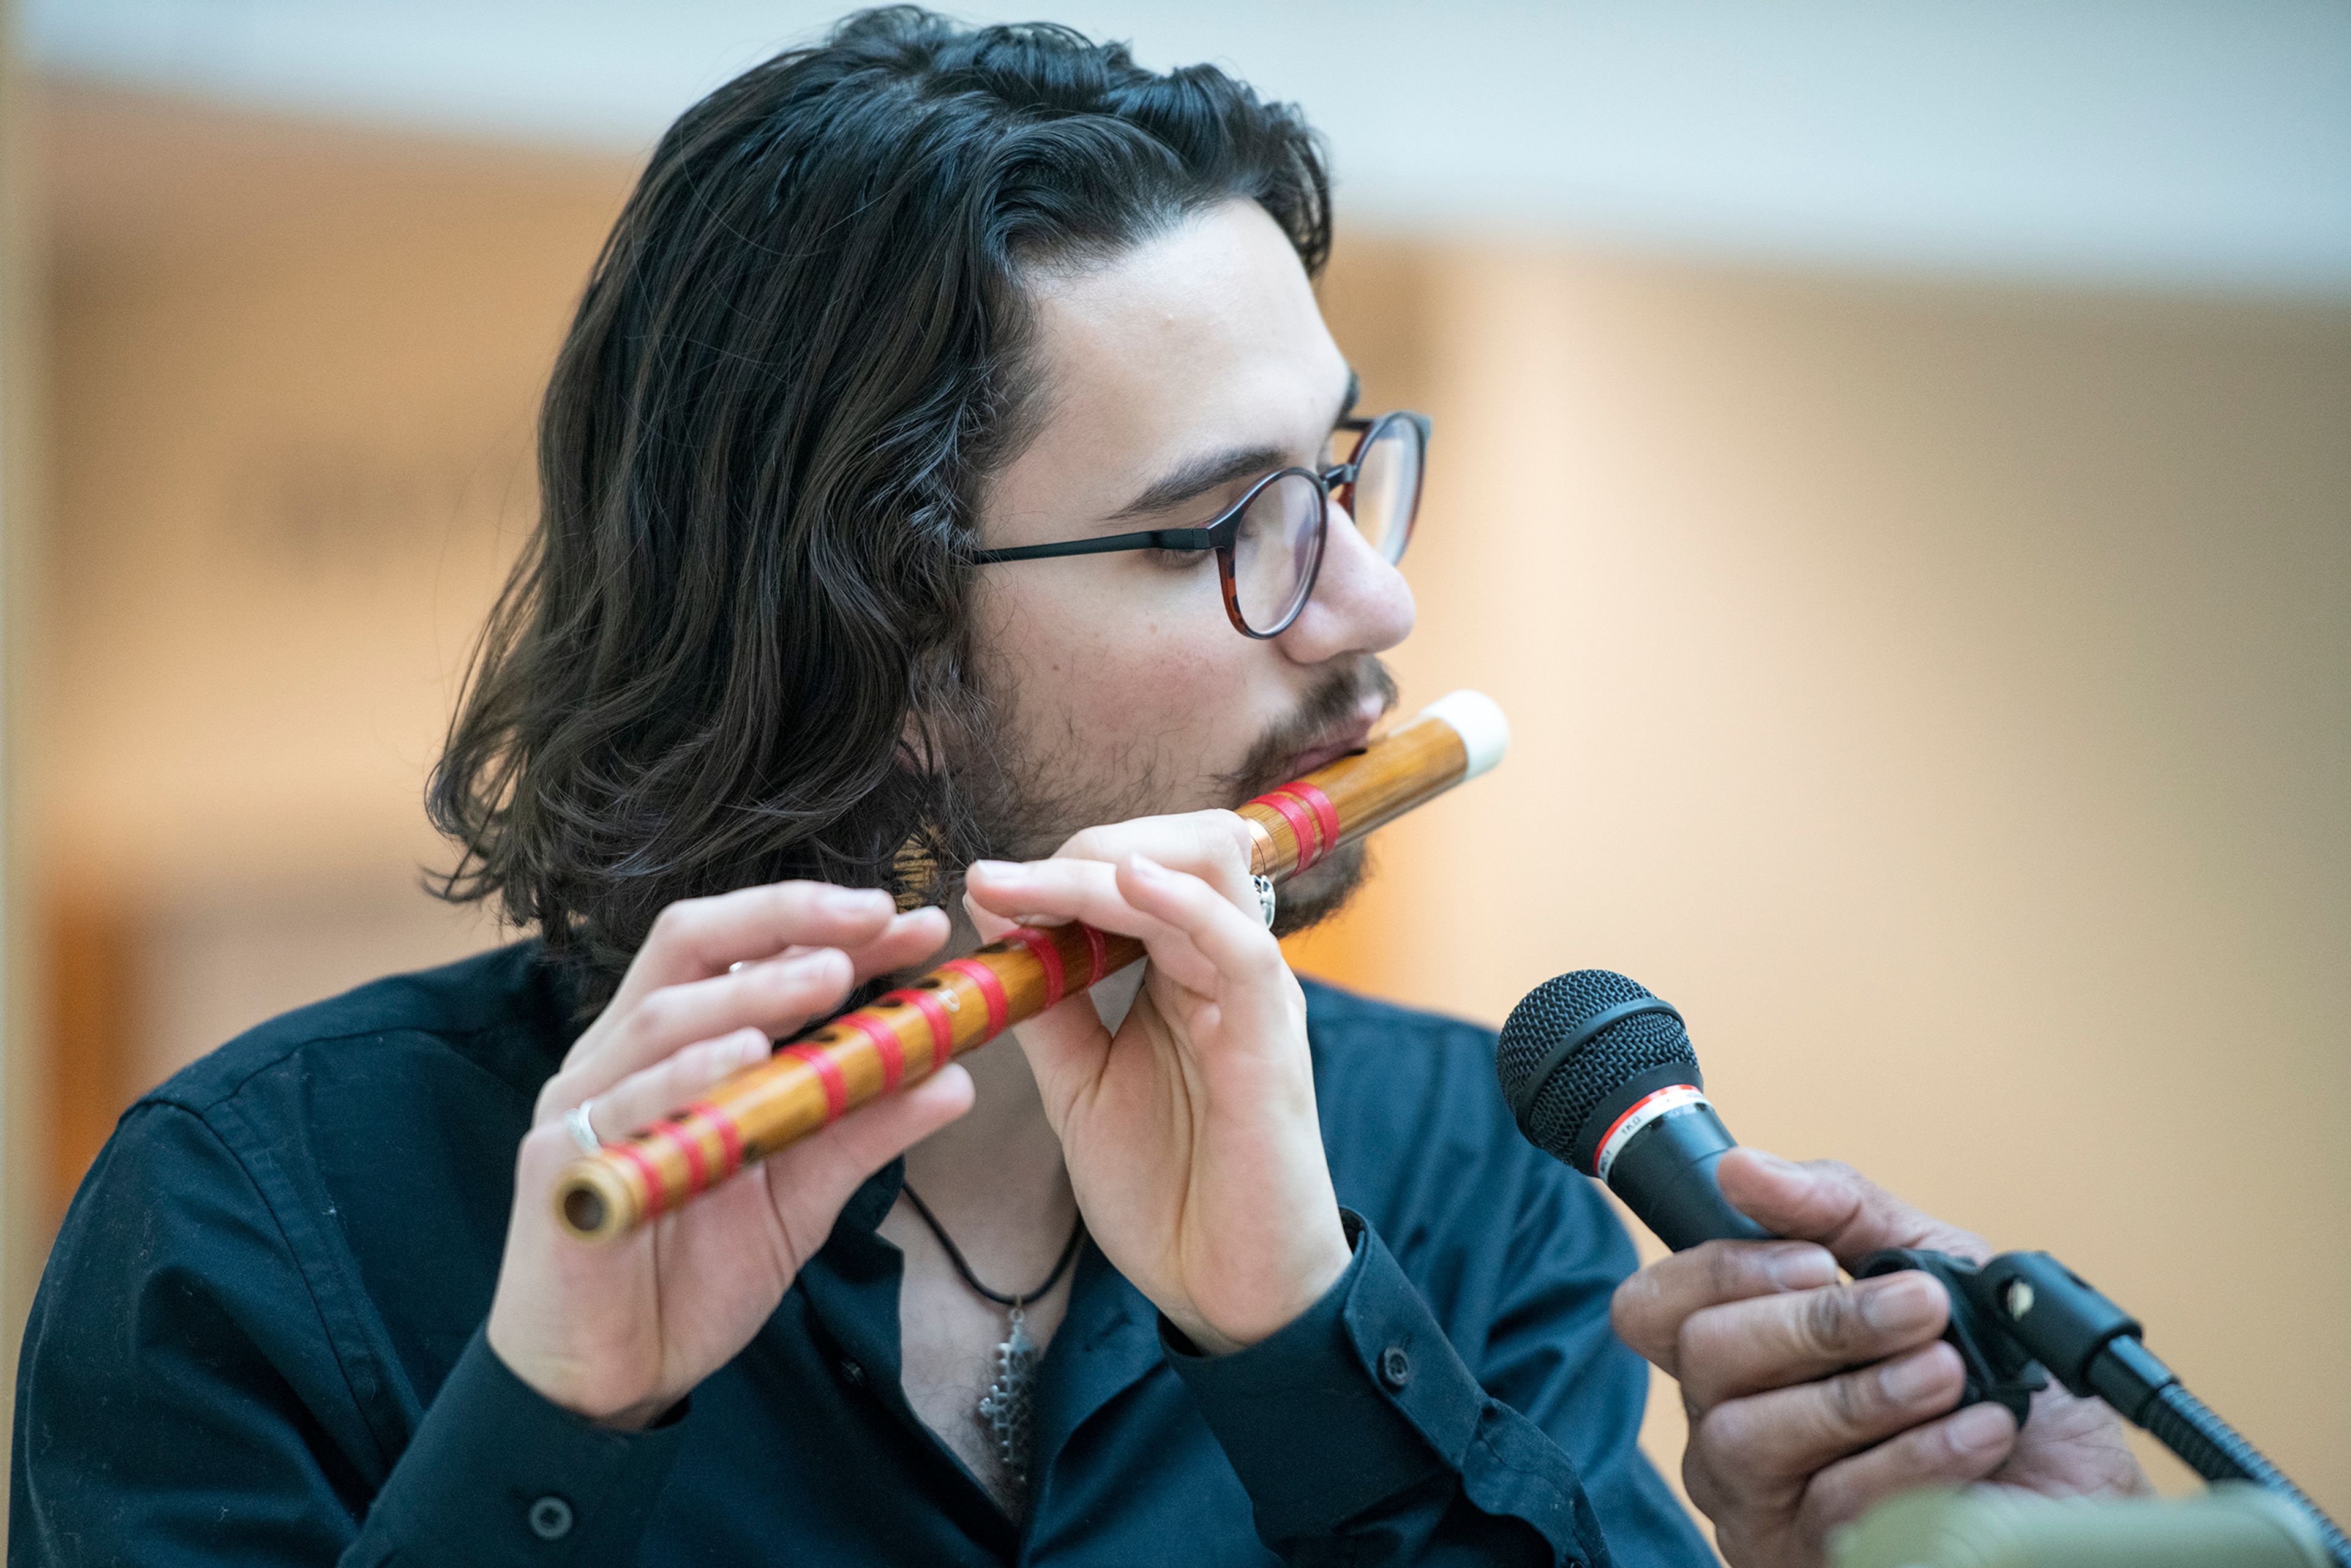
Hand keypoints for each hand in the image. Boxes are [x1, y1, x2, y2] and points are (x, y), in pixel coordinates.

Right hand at [486, 883, 973, 1428]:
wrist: (614, 1378)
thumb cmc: (694, 1271)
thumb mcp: (801, 1192)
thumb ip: (863, 1128)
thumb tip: (956, 1076)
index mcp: (674, 1046)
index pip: (744, 950)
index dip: (824, 925)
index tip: (912, 923)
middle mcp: (621, 1056)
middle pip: (690, 944)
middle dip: (787, 922)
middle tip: (875, 921)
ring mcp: (584, 1106)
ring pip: (662, 1017)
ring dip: (751, 989)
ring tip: (828, 978)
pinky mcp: (557, 1167)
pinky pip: (620, 1106)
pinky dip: (685, 1075)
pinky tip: (742, 1056)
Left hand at [963, 811, 1350, 1354]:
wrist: (1228, 1294)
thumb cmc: (1167, 1192)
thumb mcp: (1079, 1084)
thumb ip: (1045, 1002)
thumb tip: (992, 913)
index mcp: (1187, 972)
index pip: (1141, 869)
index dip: (1062, 863)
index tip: (983, 884)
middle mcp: (1227, 968)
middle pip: (1184, 844)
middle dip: (1087, 845)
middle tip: (1004, 880)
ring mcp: (1256, 997)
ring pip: (1208, 871)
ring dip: (1111, 863)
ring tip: (1036, 882)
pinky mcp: (1273, 1040)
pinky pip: (1239, 944)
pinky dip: (1182, 903)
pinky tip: (1125, 886)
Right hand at [1610, 1150, 2147, 1566]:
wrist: (2084, 1496)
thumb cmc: (1998, 1384)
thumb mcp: (1932, 1265)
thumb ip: (1837, 1209)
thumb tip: (1744, 1169)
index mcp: (1740, 1352)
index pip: (1653, 1307)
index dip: (1719, 1269)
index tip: (1816, 1258)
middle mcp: (1726, 1425)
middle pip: (1701, 1357)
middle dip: (1818, 1322)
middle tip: (1919, 1308)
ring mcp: (1759, 1504)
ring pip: (1747, 1436)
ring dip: (1865, 1393)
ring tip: (1950, 1372)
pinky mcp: (1804, 1561)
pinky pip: (1829, 1504)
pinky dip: (1915, 1457)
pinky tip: (1976, 1432)